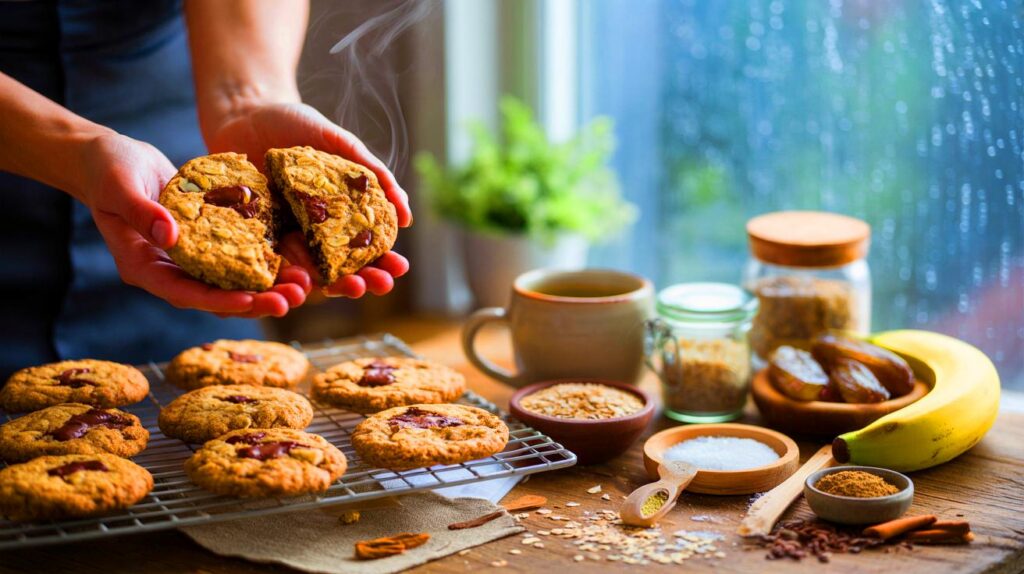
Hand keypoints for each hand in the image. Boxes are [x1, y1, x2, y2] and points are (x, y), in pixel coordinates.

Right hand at [78, 133, 311, 316]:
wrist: (111, 158)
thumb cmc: (108, 170)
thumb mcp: (120, 188)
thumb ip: (142, 213)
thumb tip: (170, 237)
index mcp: (143, 267)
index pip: (183, 293)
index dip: (216, 301)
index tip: (248, 302)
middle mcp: (169, 270)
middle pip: (215, 297)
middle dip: (254, 301)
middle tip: (292, 301)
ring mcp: (189, 259)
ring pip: (232, 282)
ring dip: (266, 286)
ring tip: (303, 287)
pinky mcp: (206, 241)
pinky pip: (238, 256)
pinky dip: (264, 259)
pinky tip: (295, 259)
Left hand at [205, 102, 410, 296]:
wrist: (244, 110)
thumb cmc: (296, 124)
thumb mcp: (342, 144)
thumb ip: (375, 175)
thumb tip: (407, 216)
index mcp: (339, 216)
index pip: (366, 248)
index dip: (384, 262)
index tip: (399, 269)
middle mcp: (311, 232)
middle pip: (338, 269)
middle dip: (357, 281)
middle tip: (370, 286)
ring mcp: (280, 235)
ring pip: (302, 271)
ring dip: (319, 286)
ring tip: (330, 289)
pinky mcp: (249, 235)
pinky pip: (263, 259)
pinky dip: (275, 274)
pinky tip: (290, 280)